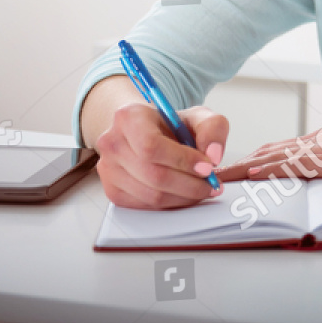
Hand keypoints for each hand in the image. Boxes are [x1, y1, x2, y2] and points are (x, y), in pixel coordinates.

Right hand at [92, 102, 227, 209]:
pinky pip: (145, 206)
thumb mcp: (198, 116)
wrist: (145, 132)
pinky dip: (171, 204)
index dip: (183, 160)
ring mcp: (108, 169)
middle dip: (190, 184)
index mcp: (129, 117)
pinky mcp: (112, 190)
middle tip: (212, 183)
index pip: (152, 145)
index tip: (208, 167)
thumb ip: (213, 128)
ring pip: (150, 195)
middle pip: (153, 174)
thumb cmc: (169, 124)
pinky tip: (184, 194)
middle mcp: (112, 142)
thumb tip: (213, 154)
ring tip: (203, 189)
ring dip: (184, 197)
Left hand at [217, 128, 321, 187]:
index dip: (259, 159)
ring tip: (219, 174)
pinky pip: (296, 165)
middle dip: (243, 162)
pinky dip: (270, 168)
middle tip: (213, 171)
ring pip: (277, 155)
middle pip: (273, 150)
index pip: (285, 149)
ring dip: (247, 166)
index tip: (237, 168)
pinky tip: (252, 172)